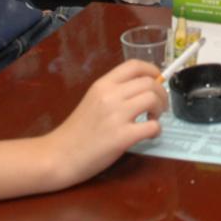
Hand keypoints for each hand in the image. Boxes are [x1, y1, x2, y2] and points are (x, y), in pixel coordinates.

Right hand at [46, 60, 167, 188]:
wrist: (59, 155)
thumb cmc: (75, 131)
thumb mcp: (92, 100)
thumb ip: (114, 92)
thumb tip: (142, 88)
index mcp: (102, 84)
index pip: (134, 65)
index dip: (152, 70)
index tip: (158, 79)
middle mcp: (110, 95)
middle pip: (149, 82)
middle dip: (162, 93)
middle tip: (159, 107)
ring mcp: (116, 116)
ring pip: (153, 99)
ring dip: (160, 109)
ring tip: (153, 119)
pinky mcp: (121, 137)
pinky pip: (152, 126)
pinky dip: (157, 130)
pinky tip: (150, 135)